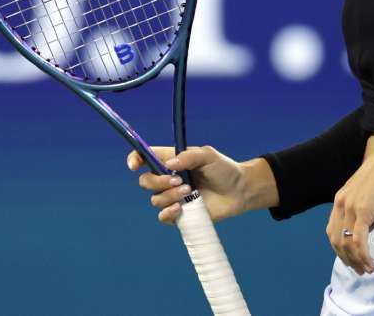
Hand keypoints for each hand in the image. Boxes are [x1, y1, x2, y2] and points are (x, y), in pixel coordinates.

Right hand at [127, 145, 248, 224]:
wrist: (240, 190)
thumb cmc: (224, 169)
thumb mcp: (208, 155)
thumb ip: (189, 156)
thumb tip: (168, 165)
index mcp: (171, 161)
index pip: (145, 158)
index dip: (135, 159)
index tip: (134, 165)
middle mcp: (168, 179)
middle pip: (145, 181)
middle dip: (157, 181)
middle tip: (179, 180)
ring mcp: (173, 198)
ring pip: (155, 200)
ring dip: (169, 196)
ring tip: (190, 192)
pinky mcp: (180, 214)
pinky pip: (163, 217)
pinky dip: (167, 212)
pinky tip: (180, 208)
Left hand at [326, 142, 373, 274]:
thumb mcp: (366, 196)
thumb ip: (361, 211)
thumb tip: (366, 229)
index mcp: (339, 200)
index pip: (332, 231)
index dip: (339, 248)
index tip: (350, 259)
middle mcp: (340, 205)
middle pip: (336, 240)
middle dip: (346, 259)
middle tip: (357, 270)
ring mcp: (350, 208)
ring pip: (346, 243)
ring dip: (355, 260)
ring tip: (365, 270)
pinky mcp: (363, 212)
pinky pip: (359, 240)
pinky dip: (363, 255)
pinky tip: (370, 264)